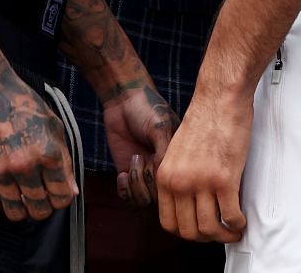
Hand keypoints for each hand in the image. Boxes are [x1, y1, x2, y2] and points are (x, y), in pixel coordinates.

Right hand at [0, 65, 77, 221]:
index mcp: (49, 153)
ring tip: (21, 197)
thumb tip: (72, 191)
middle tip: (39, 197)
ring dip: (21, 209)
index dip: (62, 199)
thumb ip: (64, 159)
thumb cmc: (22, 103)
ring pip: (15, 213)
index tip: (57, 194)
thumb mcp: (53, 125)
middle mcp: (25, 166)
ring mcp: (0, 171)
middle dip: (43, 207)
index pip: (62, 198)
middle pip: (40, 210)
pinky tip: (3, 192)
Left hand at [101, 80, 176, 206]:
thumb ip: (165, 153)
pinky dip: (124, 190)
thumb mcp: (161, 128)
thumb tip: (168, 180)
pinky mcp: (127, 173)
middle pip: (159, 198)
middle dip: (147, 182)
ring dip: (135, 185)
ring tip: (133, 161)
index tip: (153, 160)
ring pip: (143, 200)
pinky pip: (127, 197)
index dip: (163, 181)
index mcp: (178, 160)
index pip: (176, 188)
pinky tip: (122, 174)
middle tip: (140, 157)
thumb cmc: (147, 109)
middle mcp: (163, 169)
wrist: (124, 99)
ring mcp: (145, 173)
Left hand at [156, 91, 249, 241]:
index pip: (168, 223)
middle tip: (219, 232)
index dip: (186, 232)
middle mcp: (180, 181)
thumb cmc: (204, 119)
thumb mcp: (178, 152)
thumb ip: (179, 177)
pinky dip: (238, 224)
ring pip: (210, 229)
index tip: (198, 229)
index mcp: (166, 176)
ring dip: (225, 235)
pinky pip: (230, 216)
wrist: (220, 98)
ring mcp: (201, 181)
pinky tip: (241, 219)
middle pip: (189, 232)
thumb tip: (190, 202)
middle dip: (207, 238)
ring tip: (233, 229)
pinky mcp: (224, 178)